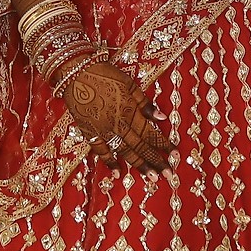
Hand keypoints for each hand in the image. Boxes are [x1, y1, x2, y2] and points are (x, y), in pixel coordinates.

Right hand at [57, 58, 171, 173]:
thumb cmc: (105, 73)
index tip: (175, 154)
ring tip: (152, 178)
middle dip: (156, 161)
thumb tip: (162, 118)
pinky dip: (109, 162)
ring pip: (125, 152)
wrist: (75, 72)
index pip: (151, 133)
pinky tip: (118, 173)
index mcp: (130, 112)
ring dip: (139, 165)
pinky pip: (100, 151)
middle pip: (141, 146)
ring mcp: (103, 131)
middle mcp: (119, 125)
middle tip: (169, 175)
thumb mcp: (129, 84)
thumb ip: (145, 103)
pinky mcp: (89, 132)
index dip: (164, 145)